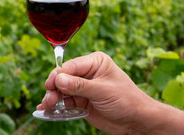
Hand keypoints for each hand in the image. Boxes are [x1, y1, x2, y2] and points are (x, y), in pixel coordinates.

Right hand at [37, 52, 153, 134]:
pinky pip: (65, 102)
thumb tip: (58, 79)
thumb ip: (79, 86)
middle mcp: (87, 72)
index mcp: (95, 62)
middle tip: (50, 100)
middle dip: (54, 88)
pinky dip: (57, 106)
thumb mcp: (102, 91)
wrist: (136, 120)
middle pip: (63, 77)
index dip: (58, 75)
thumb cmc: (126, 100)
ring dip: (54, 98)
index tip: (50, 85)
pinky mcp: (81, 101)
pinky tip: (47, 110)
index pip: (71, 66)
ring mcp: (83, 87)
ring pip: (62, 90)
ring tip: (49, 107)